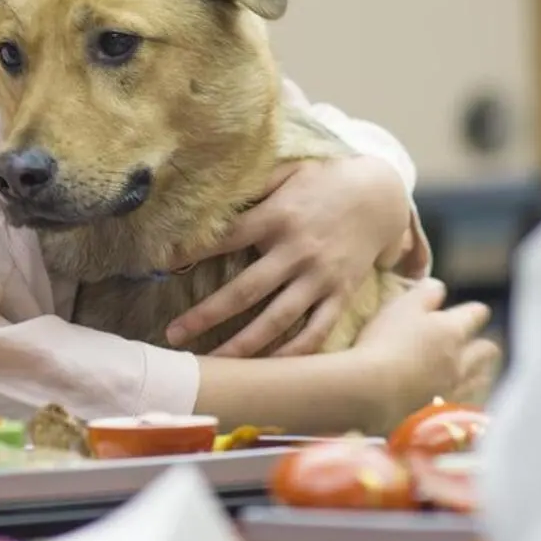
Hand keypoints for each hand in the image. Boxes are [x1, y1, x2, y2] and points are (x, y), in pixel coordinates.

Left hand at [165, 154, 411, 355]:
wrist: (381, 196)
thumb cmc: (325, 180)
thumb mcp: (290, 171)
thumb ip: (254, 182)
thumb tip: (213, 188)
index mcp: (278, 216)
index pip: (225, 237)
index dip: (191, 251)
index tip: (159, 265)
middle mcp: (297, 250)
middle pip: (245, 289)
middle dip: (206, 313)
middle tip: (173, 333)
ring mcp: (320, 276)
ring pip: (277, 319)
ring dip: (243, 344)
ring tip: (214, 363)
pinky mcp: (340, 294)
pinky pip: (316, 331)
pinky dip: (293, 353)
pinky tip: (268, 369)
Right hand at [352, 279, 500, 426]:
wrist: (372, 391)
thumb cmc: (385, 341)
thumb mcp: (401, 306)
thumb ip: (424, 293)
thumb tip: (439, 287)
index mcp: (452, 330)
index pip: (477, 314)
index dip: (473, 310)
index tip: (467, 310)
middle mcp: (460, 361)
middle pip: (487, 351)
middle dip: (482, 344)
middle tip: (471, 343)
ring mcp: (453, 390)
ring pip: (479, 379)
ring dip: (476, 372)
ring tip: (466, 371)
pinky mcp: (441, 414)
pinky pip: (464, 403)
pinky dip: (461, 396)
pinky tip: (448, 397)